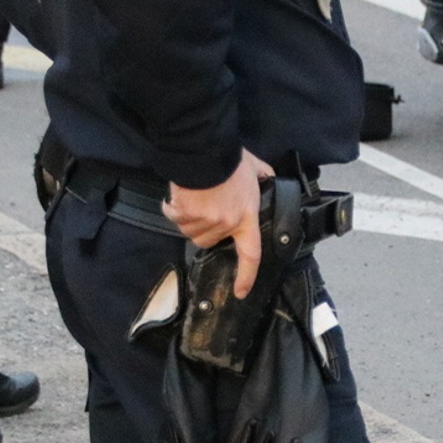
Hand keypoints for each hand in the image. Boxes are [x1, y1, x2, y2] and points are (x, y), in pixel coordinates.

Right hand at [163, 150, 274, 297]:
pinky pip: (174, 217)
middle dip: (206, 228)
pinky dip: (174, 208)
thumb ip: (263, 178)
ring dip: (189, 218)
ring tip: (196, 197)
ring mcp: (205, 220)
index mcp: (246, 217)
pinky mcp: (185, 213)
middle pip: (209, 241)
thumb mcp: (256, 169)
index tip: (241, 291)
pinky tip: (180, 194)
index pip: (250, 254)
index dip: (246, 276)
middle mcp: (226, 224)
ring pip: (190, 231)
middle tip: (209, 206)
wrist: (206, 150)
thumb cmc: (231, 159)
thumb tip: (268, 179)